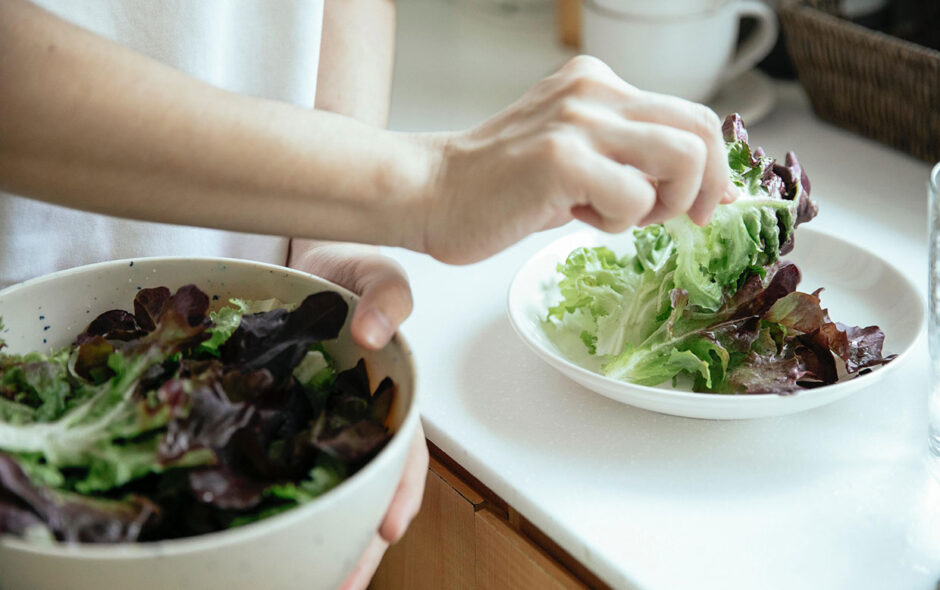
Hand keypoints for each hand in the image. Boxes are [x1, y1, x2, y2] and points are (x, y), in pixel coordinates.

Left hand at [288, 241, 429, 589]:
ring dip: (321, 542)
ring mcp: (312, 428)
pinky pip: (279, 473)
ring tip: (304, 583)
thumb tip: (374, 331)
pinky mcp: (276, 427)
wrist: (293, 261)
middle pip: (364, 493)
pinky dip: (276, 509)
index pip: (403, 454)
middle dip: (358, 544)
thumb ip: (386, 293)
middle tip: (341, 585)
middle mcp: (352, 421)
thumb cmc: (342, 268)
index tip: (387, 528)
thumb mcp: (373, 271)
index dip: (400, 493)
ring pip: (324, 495)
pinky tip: (260, 538)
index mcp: (387, 396)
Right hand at [414, 55, 737, 264]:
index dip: (714, 165)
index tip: (708, 202)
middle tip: (683, 219)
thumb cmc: (499, 186)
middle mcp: (593, 91)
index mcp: (597, 84)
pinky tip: (577, 218)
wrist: (431, 192)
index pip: (688, 115)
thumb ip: (625, 157)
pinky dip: (617, 224)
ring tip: (619, 217)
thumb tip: (690, 186)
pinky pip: (633, 197)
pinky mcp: (561, 159)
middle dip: (705, 187)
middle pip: (699, 130)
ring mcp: (577, 122)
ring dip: (664, 203)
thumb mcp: (573, 155)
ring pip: (682, 158)